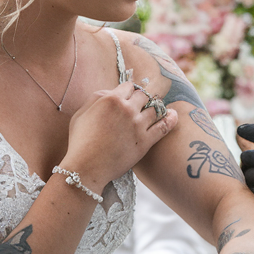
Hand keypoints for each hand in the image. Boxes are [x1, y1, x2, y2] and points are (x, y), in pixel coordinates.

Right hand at [63, 79, 177, 187]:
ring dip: (156, 107)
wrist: (87, 167)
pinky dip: (171, 118)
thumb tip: (111, 91)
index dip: (130, 90)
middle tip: (144, 102)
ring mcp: (138, 125)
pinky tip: (174, 115)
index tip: (131, 94)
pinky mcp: (146, 141)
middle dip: (143, 97)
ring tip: (158, 108)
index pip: (129, 86)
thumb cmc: (80, 142)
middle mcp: (127, 109)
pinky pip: (164, 126)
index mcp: (111, 99)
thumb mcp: (81, 114)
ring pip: (155, 108)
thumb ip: (96, 98)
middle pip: (144, 95)